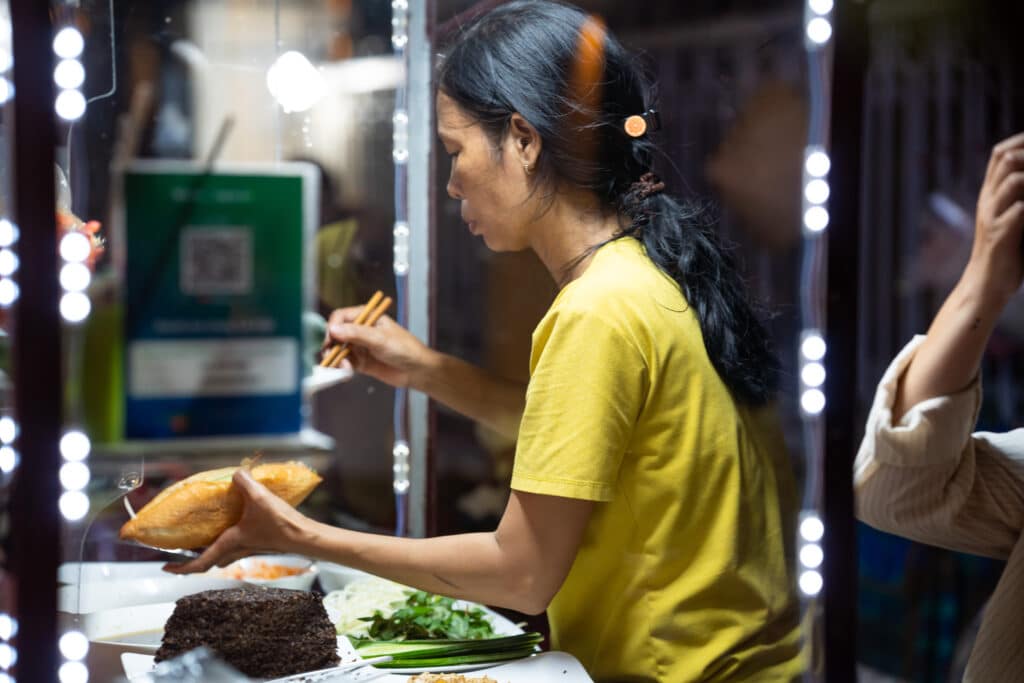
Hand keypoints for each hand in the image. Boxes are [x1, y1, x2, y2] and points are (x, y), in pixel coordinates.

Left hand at [163, 470, 310, 573]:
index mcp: (229, 542)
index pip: (199, 564)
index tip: (165, 568)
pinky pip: (237, 547)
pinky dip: (229, 540)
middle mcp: (236, 549)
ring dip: (213, 551)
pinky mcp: (259, 544)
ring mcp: (248, 549)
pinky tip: (237, 524)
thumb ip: (244, 482)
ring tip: (206, 538)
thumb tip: (236, 473)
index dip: (180, 569)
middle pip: (210, 561)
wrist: (304, 536)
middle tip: (183, 552)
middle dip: (195, 560)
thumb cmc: (280, 523)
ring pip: (224, 555)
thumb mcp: (259, 497)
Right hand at [324, 305, 432, 388]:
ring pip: (338, 350)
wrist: (417, 370)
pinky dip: (342, 368)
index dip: (332, 327)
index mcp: (367, 317)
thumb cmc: (404, 349)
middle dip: (331, 345)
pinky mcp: (360, 362)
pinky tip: (347, 372)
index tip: (330, 340)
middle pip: (336, 334)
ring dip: (336, 358)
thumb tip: (333, 329)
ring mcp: (360, 346)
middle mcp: (360, 330)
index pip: (341, 317)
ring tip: (343, 367)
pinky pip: (345, 363)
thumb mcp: (380, 339)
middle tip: (330, 356)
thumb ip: (356, 333)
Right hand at [968, 132, 1023, 301]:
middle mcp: (988, 201)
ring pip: (1014, 180)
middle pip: (1005, 159)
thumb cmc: (1005, 252)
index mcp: (989, 194)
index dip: (1020, 141)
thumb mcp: (1011, 217)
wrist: (984, 285)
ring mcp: (992, 216)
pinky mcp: (1001, 234)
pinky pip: (1020, 210)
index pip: (999, 154)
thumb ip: (1020, 198)